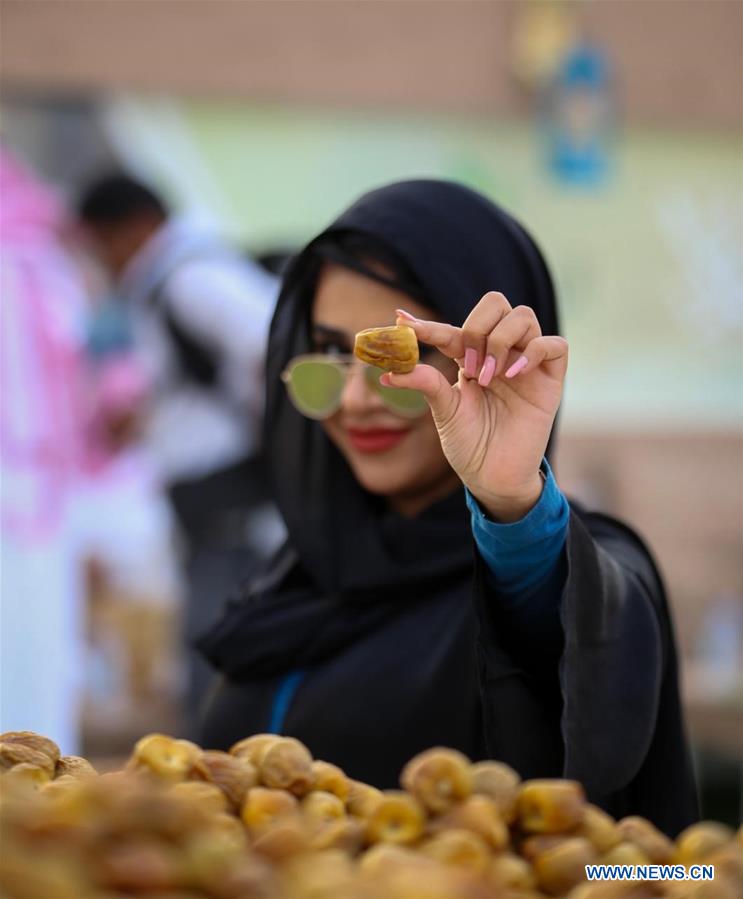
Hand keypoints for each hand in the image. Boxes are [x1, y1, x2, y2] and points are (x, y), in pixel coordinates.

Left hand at [383, 292, 567, 521]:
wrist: (492, 477)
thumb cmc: (469, 445)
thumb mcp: (444, 412)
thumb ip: (425, 385)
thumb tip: (390, 372)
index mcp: (470, 358)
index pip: (453, 329)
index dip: (428, 325)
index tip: (402, 323)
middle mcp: (499, 354)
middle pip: (496, 304)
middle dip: (476, 327)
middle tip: (465, 363)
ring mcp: (526, 364)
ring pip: (524, 317)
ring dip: (500, 341)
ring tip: (488, 376)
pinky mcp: (550, 381)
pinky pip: (555, 345)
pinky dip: (533, 352)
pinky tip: (512, 375)